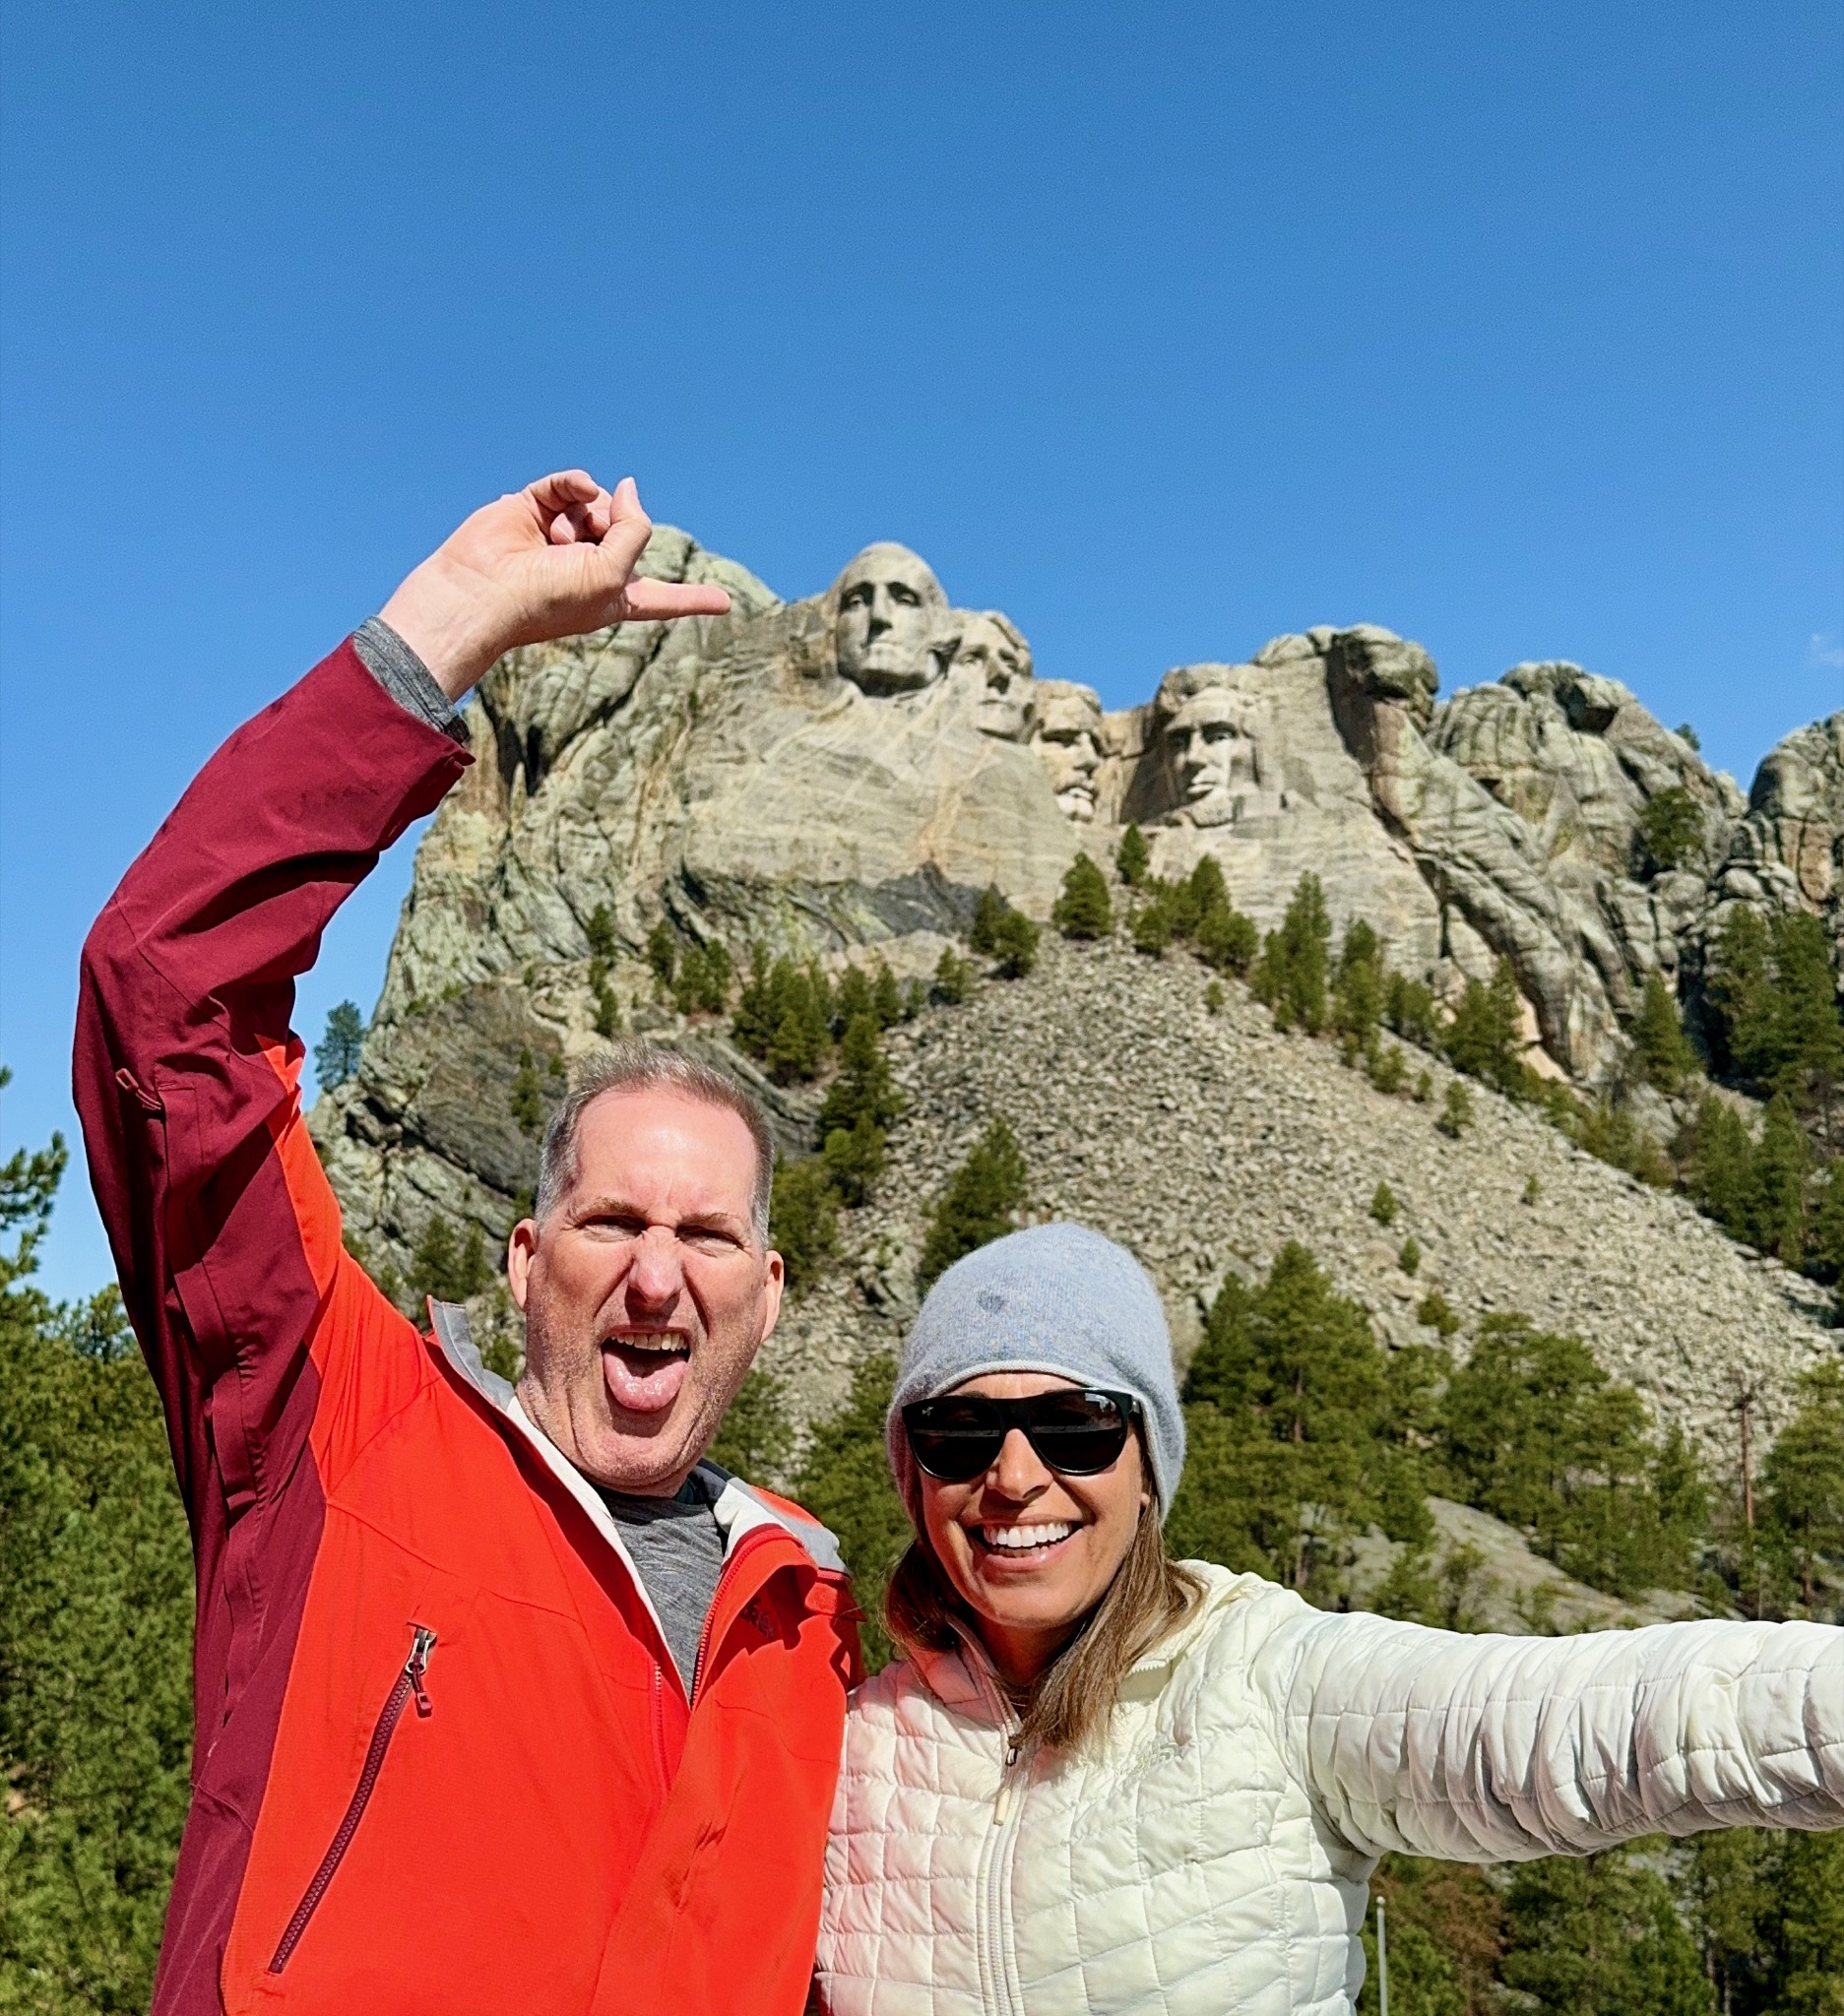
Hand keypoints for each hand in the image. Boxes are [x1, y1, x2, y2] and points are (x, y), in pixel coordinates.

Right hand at [378, 472, 731, 700]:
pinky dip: (576, 484)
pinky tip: (576, 492)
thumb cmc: (549, 598)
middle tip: (586, 549)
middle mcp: (592, 566)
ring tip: (558, 541)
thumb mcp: (613, 575)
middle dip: (616, 527)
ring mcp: (562, 536)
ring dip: (589, 515)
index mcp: (615, 598)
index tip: (726, 603)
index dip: (693, 599)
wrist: (484, 591)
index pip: (663, 598)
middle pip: (628, 528)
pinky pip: (570, 484)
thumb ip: (636, 528)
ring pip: (600, 502)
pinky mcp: (535, 508)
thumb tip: (628, 486)